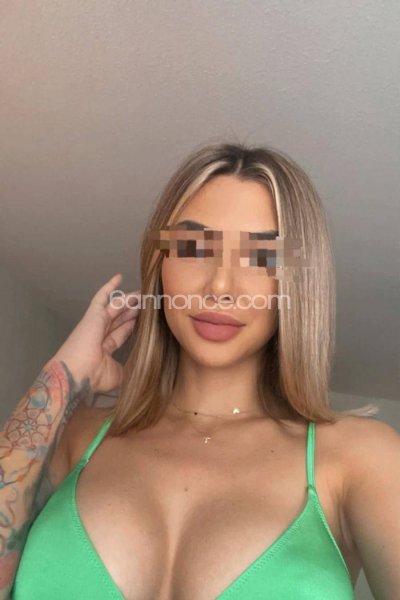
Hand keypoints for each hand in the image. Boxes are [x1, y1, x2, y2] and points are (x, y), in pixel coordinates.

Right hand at [52, 273, 138, 393]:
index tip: (145, 320)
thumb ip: (128, 370)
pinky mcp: (94, 314)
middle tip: (146, 302)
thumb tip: (141, 371)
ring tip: (142, 292)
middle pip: (120, 318)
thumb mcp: (118, 376)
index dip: (132, 326)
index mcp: (104, 349)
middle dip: (132, 310)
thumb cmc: (94, 377)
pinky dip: (109, 286)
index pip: (122, 333)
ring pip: (115, 307)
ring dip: (128, 300)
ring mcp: (96, 323)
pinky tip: (119, 276)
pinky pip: (102, 297)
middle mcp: (99, 334)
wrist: (77, 373)